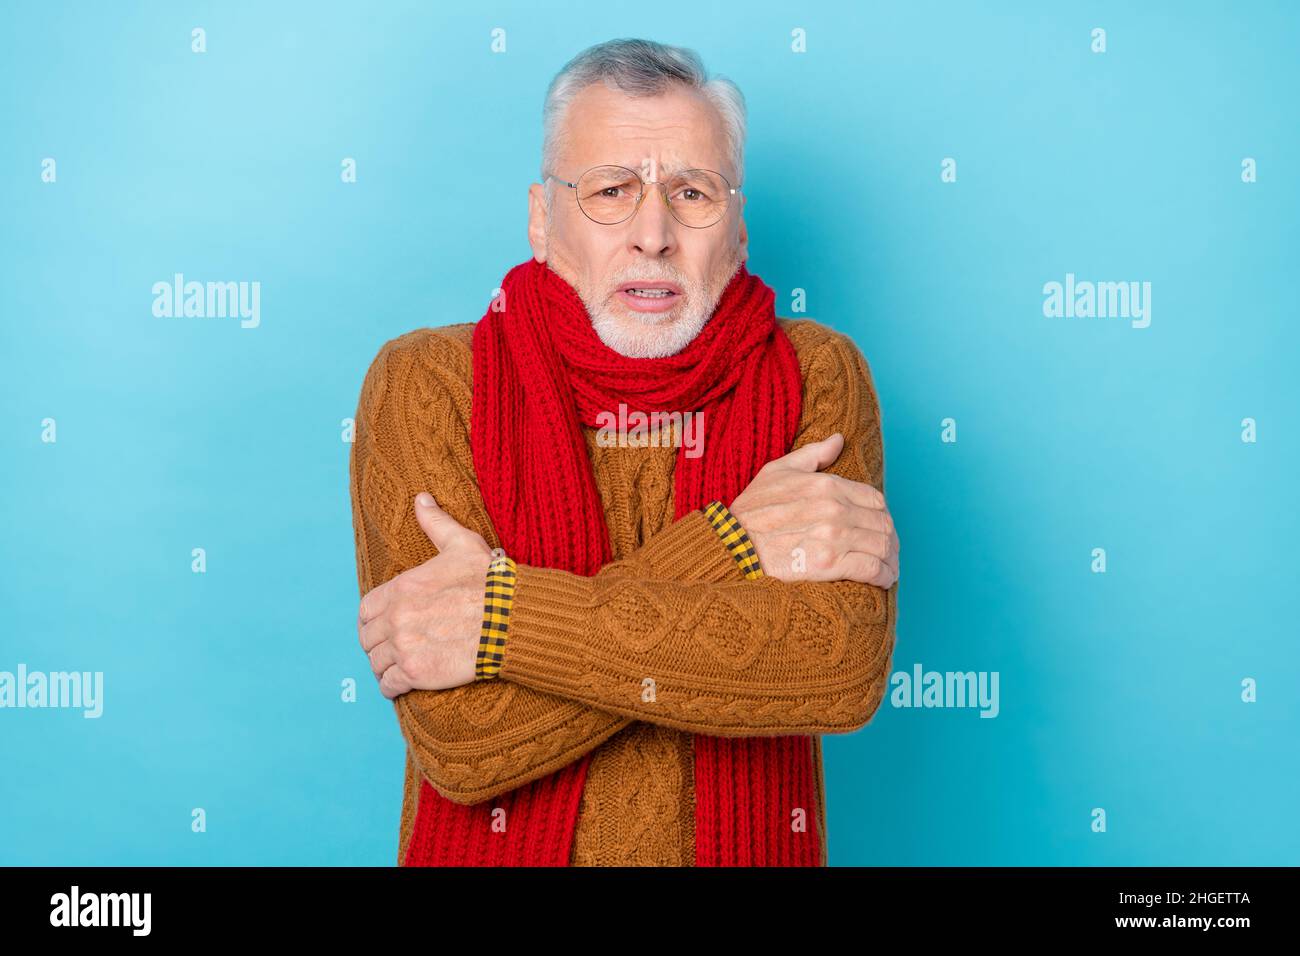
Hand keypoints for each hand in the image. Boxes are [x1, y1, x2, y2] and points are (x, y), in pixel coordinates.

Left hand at [357, 492, 491, 697]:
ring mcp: (403, 647)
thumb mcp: (462, 544)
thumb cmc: (489, 582)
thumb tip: (421, 498)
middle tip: (394, 647)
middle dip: (378, 643)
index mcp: (401, 588)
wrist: (512, 619)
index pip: (365, 610)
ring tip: (398, 667)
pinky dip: (392, 687)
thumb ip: (436, 523)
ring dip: (385, 666)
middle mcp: (396, 618)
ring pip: (375, 663)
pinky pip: (388, 686)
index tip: (385, 625)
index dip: (373, 619)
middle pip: (367, 638)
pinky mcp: (416, 673)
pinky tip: (404, 683)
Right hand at [729, 433, 898, 586]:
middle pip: (882, 524)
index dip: (881, 514)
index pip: (874, 499)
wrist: (732, 545)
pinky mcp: (829, 565)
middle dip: (889, 538)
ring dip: (890, 559)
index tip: (878, 527)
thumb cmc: (751, 510)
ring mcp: (834, 537)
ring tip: (889, 567)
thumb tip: (838, 440)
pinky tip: (883, 579)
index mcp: (827, 485)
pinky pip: (871, 569)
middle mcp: (835, 509)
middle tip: (887, 550)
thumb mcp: (778, 471)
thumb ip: (813, 455)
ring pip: (881, 546)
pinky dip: (883, 575)